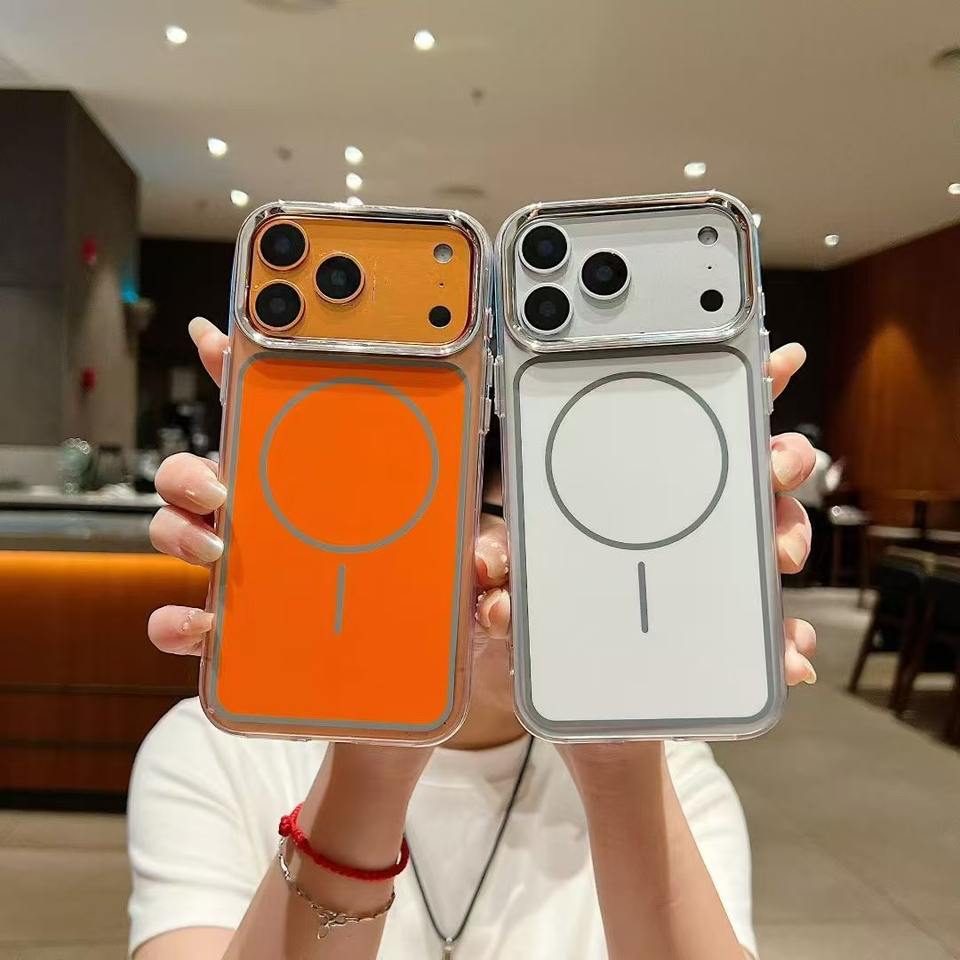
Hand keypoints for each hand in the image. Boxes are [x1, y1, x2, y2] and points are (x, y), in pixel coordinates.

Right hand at [146, 317, 435, 786]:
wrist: (400, 704)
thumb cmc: (427, 626)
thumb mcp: (463, 586)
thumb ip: (480, 564)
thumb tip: (488, 560)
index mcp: (322, 492)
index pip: (276, 421)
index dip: (242, 372)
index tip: (221, 334)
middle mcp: (273, 525)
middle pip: (205, 473)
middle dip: (193, 468)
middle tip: (222, 484)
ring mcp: (247, 577)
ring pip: (179, 533)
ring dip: (180, 530)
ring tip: (220, 548)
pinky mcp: (235, 636)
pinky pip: (184, 622)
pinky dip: (177, 621)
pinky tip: (197, 625)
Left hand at [476, 342, 819, 696]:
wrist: (559, 695)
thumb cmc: (535, 617)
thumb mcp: (509, 582)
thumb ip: (500, 564)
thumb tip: (487, 563)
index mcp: (630, 490)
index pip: (689, 422)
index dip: (736, 384)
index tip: (772, 359)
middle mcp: (679, 519)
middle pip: (747, 471)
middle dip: (777, 458)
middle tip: (776, 464)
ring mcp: (704, 571)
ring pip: (769, 537)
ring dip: (788, 536)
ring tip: (781, 555)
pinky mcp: (718, 628)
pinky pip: (766, 629)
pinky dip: (785, 638)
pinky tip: (791, 654)